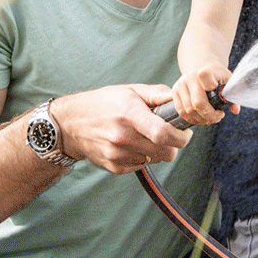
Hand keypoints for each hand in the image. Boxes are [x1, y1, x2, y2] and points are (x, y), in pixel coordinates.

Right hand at [50, 84, 191, 173]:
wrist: (71, 124)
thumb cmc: (104, 103)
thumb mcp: (130, 90)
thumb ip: (157, 94)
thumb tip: (178, 98)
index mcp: (129, 114)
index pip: (162, 133)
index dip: (181, 136)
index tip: (186, 132)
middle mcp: (122, 137)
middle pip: (165, 152)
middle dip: (175, 144)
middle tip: (170, 132)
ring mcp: (117, 155)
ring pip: (156, 159)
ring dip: (159, 149)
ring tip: (146, 135)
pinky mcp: (115, 167)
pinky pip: (143, 164)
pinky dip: (145, 155)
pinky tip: (134, 143)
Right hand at [171, 64, 237, 126]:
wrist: (202, 69)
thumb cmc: (217, 76)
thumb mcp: (228, 81)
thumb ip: (233, 94)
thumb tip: (235, 110)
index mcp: (205, 70)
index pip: (204, 75)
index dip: (210, 86)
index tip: (218, 92)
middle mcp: (189, 77)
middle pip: (198, 103)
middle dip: (210, 115)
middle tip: (219, 116)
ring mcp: (180, 85)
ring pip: (189, 110)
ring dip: (202, 119)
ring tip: (211, 118)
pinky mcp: (174, 92)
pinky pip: (181, 112)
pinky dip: (193, 119)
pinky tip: (201, 118)